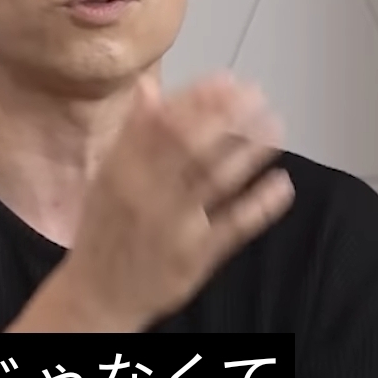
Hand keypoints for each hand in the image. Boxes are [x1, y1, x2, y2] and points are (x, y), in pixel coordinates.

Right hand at [61, 72, 293, 329]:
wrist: (96, 298)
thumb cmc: (106, 231)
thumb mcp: (107, 177)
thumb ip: (132, 134)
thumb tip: (149, 86)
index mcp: (122, 171)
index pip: (162, 125)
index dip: (197, 99)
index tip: (225, 79)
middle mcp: (147, 195)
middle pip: (192, 148)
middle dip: (228, 118)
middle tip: (257, 96)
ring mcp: (174, 227)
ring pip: (216, 181)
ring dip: (249, 152)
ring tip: (274, 129)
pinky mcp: (196, 257)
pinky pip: (233, 227)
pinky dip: (259, 204)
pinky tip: (281, 183)